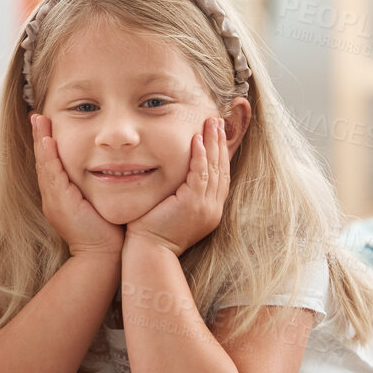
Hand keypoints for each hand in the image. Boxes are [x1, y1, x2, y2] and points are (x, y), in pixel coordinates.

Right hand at [32, 114, 123, 259]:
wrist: (103, 257)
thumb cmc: (108, 233)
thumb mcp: (100, 205)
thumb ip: (100, 189)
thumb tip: (114, 170)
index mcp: (61, 197)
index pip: (52, 164)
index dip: (48, 144)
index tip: (46, 124)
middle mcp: (53, 196)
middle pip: (43, 160)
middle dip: (39, 136)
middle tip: (37, 114)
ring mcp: (54, 199)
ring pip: (44, 164)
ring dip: (40, 140)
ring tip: (38, 119)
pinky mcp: (60, 202)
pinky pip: (51, 174)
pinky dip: (48, 156)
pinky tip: (47, 140)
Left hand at [126, 117, 228, 256]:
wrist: (150, 251)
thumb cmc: (152, 232)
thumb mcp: (171, 209)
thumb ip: (177, 192)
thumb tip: (172, 175)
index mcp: (209, 209)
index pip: (220, 176)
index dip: (219, 153)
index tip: (216, 134)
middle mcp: (212, 207)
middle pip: (222, 168)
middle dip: (220, 143)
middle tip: (218, 121)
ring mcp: (206, 206)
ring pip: (214, 168)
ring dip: (213, 143)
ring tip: (211, 123)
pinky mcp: (193, 203)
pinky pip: (201, 174)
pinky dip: (200, 156)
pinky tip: (198, 140)